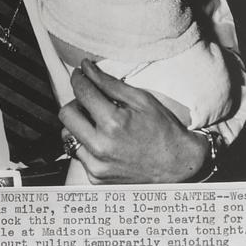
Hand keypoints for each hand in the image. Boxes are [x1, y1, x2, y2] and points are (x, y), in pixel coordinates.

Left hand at [59, 60, 208, 183]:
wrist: (179, 165)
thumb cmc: (163, 130)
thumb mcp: (141, 100)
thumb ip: (109, 83)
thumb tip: (86, 67)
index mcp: (113, 123)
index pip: (82, 92)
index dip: (79, 78)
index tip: (81, 74)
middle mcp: (101, 146)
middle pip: (66, 114)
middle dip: (76, 102)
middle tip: (90, 101)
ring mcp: (97, 165)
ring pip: (68, 135)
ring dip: (79, 125)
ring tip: (98, 123)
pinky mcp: (97, 178)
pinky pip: (80, 154)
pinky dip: (88, 144)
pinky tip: (106, 142)